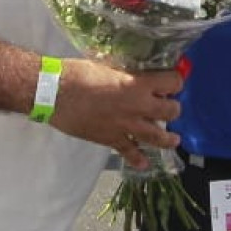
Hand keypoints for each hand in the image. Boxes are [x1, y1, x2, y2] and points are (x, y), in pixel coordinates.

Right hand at [50, 58, 184, 170]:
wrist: (54, 93)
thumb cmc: (78, 73)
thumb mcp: (108, 66)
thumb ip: (124, 74)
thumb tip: (133, 75)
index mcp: (137, 84)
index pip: (172, 82)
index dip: (175, 81)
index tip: (172, 82)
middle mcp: (137, 106)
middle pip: (170, 112)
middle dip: (173, 109)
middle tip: (168, 108)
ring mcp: (125, 126)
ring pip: (157, 137)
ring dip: (168, 139)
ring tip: (174, 140)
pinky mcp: (111, 139)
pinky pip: (129, 152)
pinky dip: (137, 159)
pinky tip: (144, 164)